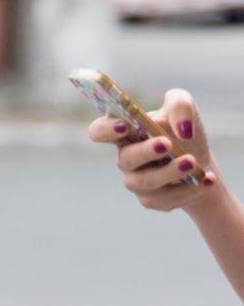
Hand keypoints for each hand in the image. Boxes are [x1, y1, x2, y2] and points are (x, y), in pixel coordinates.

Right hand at [87, 89, 223, 213]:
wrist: (201, 163)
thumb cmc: (184, 130)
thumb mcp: (185, 107)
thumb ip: (180, 105)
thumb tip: (181, 129)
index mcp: (124, 131)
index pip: (99, 131)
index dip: (106, 130)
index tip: (124, 126)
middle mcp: (125, 157)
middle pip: (126, 158)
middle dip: (146, 152)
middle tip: (167, 144)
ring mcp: (135, 180)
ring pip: (146, 181)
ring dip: (170, 172)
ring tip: (192, 162)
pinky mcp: (151, 199)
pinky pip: (166, 198)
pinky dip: (190, 188)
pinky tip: (206, 179)